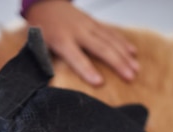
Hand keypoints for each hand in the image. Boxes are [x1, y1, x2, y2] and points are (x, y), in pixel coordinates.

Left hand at [24, 0, 138, 85]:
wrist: (45, 4)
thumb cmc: (41, 29)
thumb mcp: (37, 46)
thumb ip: (44, 62)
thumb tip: (46, 83)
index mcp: (61, 40)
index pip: (76, 57)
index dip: (87, 69)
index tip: (99, 82)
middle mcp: (77, 32)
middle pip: (101, 48)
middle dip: (117, 63)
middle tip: (129, 77)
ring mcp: (88, 25)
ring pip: (110, 40)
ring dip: (124, 55)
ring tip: (135, 69)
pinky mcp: (94, 22)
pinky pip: (111, 33)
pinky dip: (123, 43)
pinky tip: (133, 52)